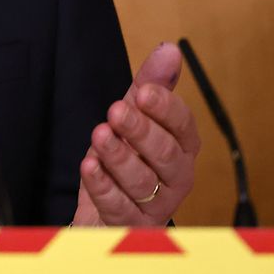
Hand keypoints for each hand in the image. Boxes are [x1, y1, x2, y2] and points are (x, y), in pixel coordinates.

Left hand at [72, 42, 199, 226]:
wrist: (105, 208)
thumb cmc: (128, 157)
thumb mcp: (135, 116)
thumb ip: (151, 85)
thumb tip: (170, 50)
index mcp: (183, 147)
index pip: (183, 126)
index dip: (165, 108)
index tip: (144, 92)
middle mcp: (176, 176)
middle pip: (166, 155)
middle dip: (141, 131)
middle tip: (116, 111)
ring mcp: (155, 204)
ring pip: (142, 182)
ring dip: (119, 157)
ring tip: (99, 135)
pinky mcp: (129, 223)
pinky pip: (119, 206)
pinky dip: (103, 186)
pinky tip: (89, 166)